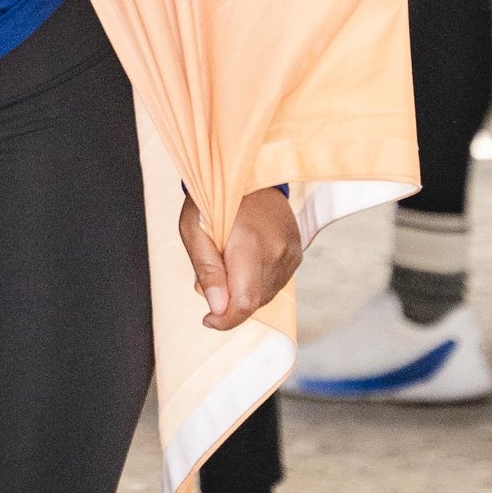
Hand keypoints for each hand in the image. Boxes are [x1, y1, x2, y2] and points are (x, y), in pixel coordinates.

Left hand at [180, 184, 303, 330]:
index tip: (208, 319)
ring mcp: (291, 253)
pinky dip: (256, 281)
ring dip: (243, 291)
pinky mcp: (297, 254)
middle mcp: (278, 251)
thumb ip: (207, 271)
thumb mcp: (194, 229)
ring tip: (228, 261)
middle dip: (228, 301)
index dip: (226, 320)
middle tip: (212, 273)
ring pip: (265, 296)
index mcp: (250, 244)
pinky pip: (275, 283)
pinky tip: (244, 259)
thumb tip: (217, 308)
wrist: (249, 173)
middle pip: (254, 302)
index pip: (245, 301)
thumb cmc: (213, 198)